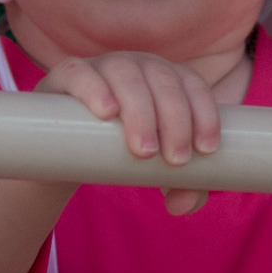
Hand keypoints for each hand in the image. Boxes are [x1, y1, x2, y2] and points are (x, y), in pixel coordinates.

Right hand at [35, 51, 220, 215]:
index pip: (192, 85)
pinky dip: (95, 89)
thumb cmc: (120, 154)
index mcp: (165, 80)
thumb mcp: (153, 170)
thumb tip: (182, 205)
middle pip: (163, 81)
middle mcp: (137, 67)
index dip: (204, 113)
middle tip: (176, 160)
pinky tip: (106, 112)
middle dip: (176, 120)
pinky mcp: (66, 77)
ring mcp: (101, 68)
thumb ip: (180, 187)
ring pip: (126, 75)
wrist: (65, 152)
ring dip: (141, 111)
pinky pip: (81, 73)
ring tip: (144, 150)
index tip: (206, 150)